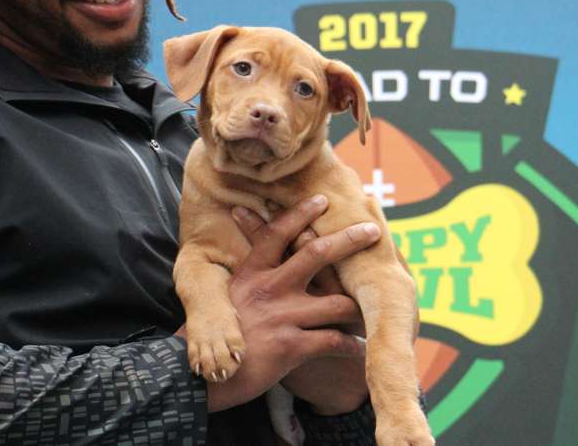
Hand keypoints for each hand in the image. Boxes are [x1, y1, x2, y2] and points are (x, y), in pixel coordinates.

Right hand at [217, 198, 377, 414]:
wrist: (204, 377)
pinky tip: (361, 349)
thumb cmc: (221, 333)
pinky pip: (334, 341)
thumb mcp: (229, 293)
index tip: (323, 199)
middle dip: (349, 239)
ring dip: (359, 308)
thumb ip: (250, 270)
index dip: (302, 213)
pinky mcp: (290, 347)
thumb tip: (248, 237)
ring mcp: (281, 317)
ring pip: (337, 302)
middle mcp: (269, 289)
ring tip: (373, 310)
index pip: (278, 233)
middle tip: (373, 232)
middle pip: (317, 254)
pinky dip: (352, 346)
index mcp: (252, 273)